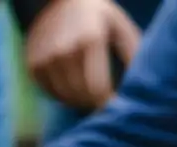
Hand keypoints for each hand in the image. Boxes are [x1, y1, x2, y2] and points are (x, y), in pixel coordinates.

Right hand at [26, 0, 140, 110]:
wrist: (60, 0)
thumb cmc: (99, 16)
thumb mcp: (121, 29)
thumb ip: (133, 55)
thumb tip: (143, 87)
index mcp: (90, 40)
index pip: (97, 88)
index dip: (107, 103)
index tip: (115, 107)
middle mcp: (63, 50)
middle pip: (80, 96)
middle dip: (95, 104)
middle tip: (104, 103)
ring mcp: (45, 58)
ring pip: (65, 98)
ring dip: (79, 101)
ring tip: (90, 96)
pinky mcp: (33, 64)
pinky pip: (50, 92)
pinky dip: (63, 94)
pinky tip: (73, 85)